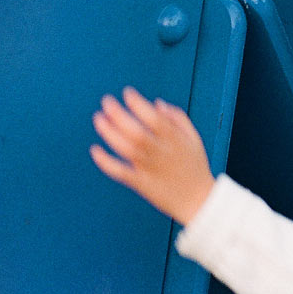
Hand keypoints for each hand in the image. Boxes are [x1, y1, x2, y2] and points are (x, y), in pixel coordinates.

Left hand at [90, 87, 214, 226]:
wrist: (198, 201)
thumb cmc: (195, 166)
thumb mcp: (194, 139)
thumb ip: (178, 119)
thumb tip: (157, 103)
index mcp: (176, 140)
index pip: (154, 118)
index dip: (139, 104)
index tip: (127, 92)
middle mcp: (161, 153)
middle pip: (136, 132)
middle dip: (119, 114)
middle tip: (106, 101)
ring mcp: (150, 169)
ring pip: (126, 149)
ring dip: (109, 133)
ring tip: (98, 118)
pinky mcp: (141, 184)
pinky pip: (120, 172)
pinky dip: (106, 162)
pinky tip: (95, 150)